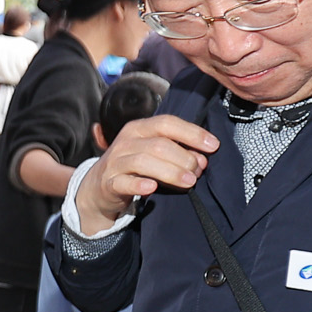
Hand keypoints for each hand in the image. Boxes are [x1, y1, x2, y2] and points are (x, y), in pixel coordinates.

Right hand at [74, 114, 218, 232]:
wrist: (99, 188)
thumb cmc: (134, 168)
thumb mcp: (154, 154)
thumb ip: (177, 152)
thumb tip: (202, 159)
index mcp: (139, 128)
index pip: (167, 123)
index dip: (192, 133)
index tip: (213, 146)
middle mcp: (126, 141)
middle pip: (159, 144)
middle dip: (184, 158)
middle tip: (199, 172)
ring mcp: (115, 162)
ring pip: (144, 162)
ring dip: (170, 172)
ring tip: (189, 182)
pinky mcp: (108, 183)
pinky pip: (124, 182)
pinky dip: (139, 185)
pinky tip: (152, 188)